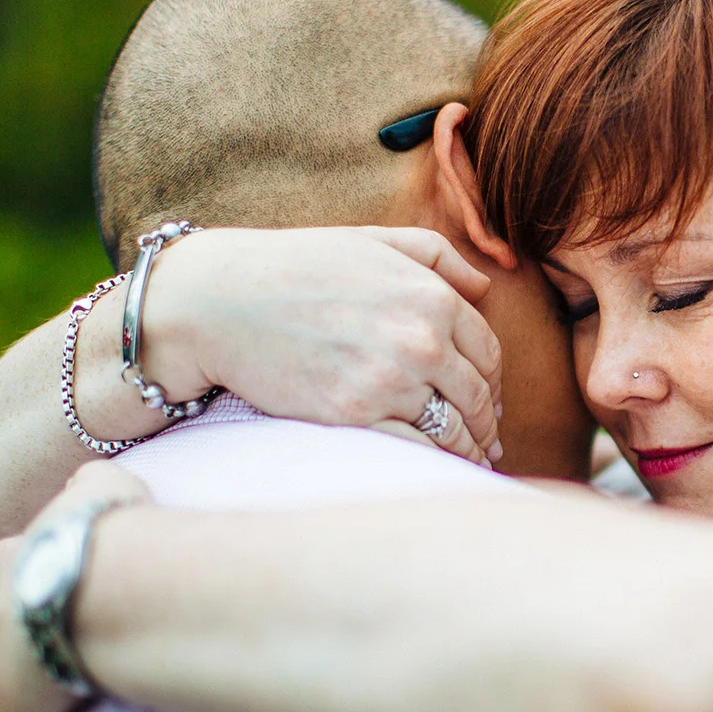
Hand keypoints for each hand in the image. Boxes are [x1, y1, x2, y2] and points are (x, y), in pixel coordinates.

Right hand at [148, 227, 505, 464]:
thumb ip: (437, 257)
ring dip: (467, 449)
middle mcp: (420, 339)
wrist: (219, 302)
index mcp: (431, 296)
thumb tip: (485, 287)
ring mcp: (389, 381)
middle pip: (477, 395)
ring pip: (452, 429)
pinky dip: (434, 464)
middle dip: (487, 422)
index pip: (487, 352)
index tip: (490, 399)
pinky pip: (416, 450)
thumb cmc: (295, 266)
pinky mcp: (355, 416)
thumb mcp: (373, 240)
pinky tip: (437, 471)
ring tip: (471, 462)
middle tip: (489, 441)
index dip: (493, 380)